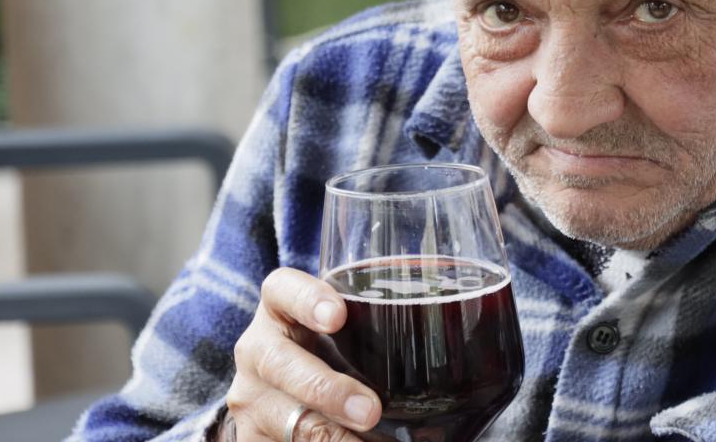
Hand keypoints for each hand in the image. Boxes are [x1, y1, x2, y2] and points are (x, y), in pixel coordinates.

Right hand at [224, 268, 381, 439]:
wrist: (283, 398)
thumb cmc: (331, 354)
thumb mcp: (345, 336)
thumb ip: (378, 332)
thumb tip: (466, 351)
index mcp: (280, 310)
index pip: (282, 289)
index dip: (306, 298)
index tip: (338, 315)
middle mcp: (256, 349)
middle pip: (279, 363)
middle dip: (327, 389)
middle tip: (371, 410)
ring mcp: (249, 397)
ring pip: (283, 418)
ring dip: (329, 435)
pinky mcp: (250, 436)